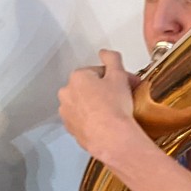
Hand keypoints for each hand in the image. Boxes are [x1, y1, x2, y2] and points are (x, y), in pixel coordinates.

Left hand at [57, 51, 146, 166]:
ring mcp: (66, 112)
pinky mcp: (70, 128)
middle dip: (104, 90)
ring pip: (85, 103)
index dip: (114, 77)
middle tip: (122, 97)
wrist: (111, 137)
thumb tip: (105, 53)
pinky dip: (93, 119)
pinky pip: (83, 119)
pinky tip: (106, 122)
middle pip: (89, 87)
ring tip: (115, 111)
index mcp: (77, 77)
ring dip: (97, 104)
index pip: (97, 72)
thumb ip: (112, 59)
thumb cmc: (114, 106)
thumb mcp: (119, 75)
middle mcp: (66, 93)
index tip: (125, 84)